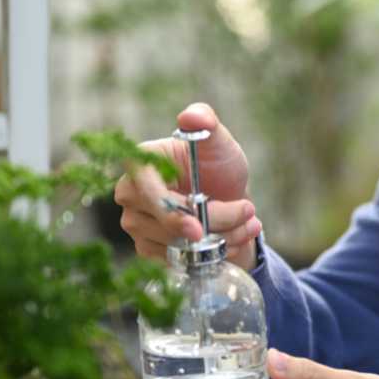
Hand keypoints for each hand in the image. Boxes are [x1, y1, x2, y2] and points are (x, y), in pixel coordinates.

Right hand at [113, 103, 261, 270]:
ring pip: (178, 245)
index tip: (198, 228)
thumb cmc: (216, 165)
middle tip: (248, 210)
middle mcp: (130, 196)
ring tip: (248, 221)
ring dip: (222, 237)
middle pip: (167, 223)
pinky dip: (216, 253)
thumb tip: (191, 116)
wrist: (227, 197)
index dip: (168, 211)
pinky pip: (181, 261)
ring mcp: (137, 225)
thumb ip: (206, 123)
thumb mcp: (218, 141)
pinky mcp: (150, 250)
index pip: (143, 189)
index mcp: (139, 163)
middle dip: (215, 221)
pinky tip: (237, 236)